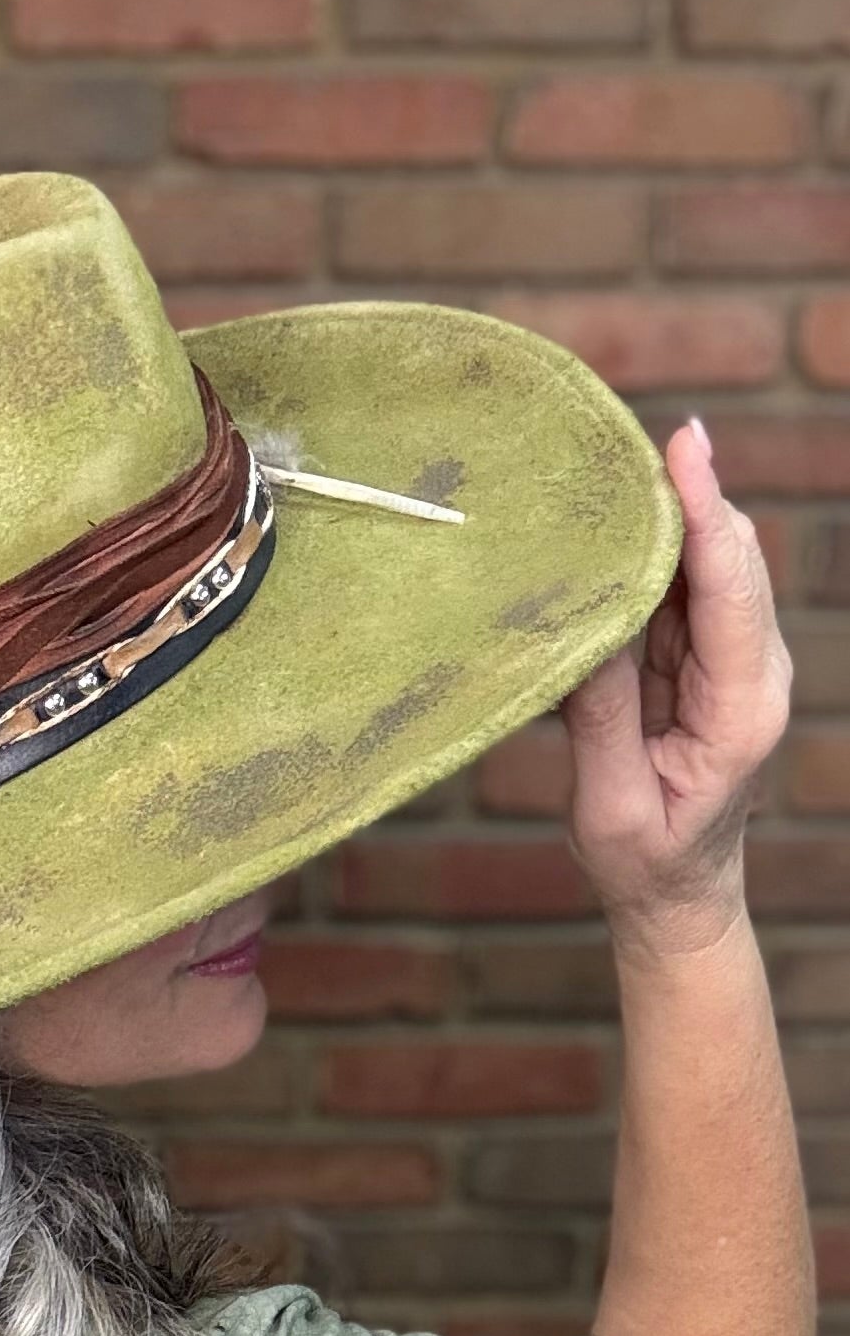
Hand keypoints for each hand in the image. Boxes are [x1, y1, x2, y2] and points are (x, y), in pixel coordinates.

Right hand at [559, 418, 790, 947]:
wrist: (677, 895)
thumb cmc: (645, 862)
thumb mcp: (610, 803)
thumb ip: (601, 714)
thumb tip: (582, 620)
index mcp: (742, 709)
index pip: (730, 590)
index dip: (705, 513)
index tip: (684, 447)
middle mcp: (753, 672)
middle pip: (729, 557)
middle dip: (683, 495)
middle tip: (623, 441)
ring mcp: (734, 660)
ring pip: (706, 563)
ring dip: (661, 518)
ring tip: (607, 469)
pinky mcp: (705, 658)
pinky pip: (682, 588)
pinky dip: (649, 552)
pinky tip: (609, 524)